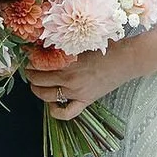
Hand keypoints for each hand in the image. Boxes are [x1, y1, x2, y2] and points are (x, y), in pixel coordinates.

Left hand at [26, 39, 140, 118]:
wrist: (127, 60)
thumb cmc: (106, 47)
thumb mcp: (81, 43)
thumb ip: (64, 48)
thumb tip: (45, 45)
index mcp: (67, 64)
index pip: (38, 65)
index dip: (30, 61)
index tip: (29, 57)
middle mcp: (69, 80)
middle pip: (38, 81)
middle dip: (30, 75)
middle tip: (29, 69)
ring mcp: (77, 93)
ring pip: (46, 96)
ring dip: (37, 90)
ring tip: (36, 84)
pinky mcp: (86, 101)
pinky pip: (66, 113)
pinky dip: (55, 111)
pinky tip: (52, 103)